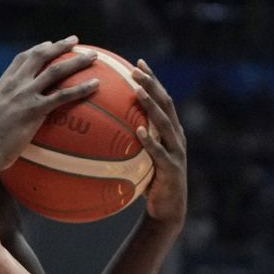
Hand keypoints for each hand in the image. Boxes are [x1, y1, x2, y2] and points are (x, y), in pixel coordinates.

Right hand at [0, 37, 101, 166]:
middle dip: (59, 46)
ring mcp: (25, 96)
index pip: (21, 60)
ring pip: (55, 71)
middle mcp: (14, 85)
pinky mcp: (34, 110)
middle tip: (74, 41)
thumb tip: (6, 119)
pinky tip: (96, 85)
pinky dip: (82, 88)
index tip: (48, 45)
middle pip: (39, 57)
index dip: (37, 50)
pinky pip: (63, 95)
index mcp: (2, 86)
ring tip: (93, 56)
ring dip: (76, 61)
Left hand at [131, 60, 187, 223]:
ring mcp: (177, 152)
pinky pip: (160, 153)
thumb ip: (125, 142)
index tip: (138, 62)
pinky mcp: (172, 169)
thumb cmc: (149, 183)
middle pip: (166, 104)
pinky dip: (150, 141)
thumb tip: (96, 130)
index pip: (162, 99)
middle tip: (136, 69)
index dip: (152, 80)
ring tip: (138, 91)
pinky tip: (137, 131)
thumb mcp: (137, 159)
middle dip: (152, 84)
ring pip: (166, 123)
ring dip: (151, 105)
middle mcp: (176, 137)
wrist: (168, 211)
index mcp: (170, 131)